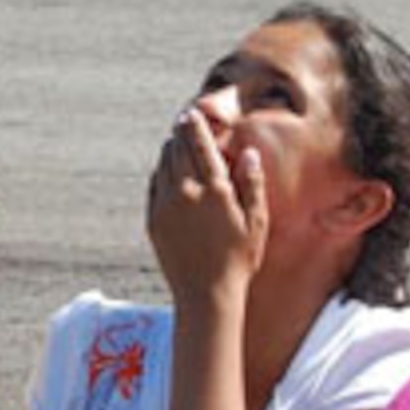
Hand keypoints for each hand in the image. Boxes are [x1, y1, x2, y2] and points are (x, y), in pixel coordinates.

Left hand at [146, 107, 267, 304]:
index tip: (191, 114)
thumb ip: (252, 184)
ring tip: (173, 141)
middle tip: (181, 122)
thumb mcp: (256, 222)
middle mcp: (186, 192)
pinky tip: (164, 170)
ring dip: (168, 150)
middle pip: (177, 150)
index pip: (200, 145)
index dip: (195, 127)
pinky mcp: (153, 221)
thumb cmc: (238, 260)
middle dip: (179, 133)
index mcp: (215, 190)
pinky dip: (159, 173)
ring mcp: (166, 206)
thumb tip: (248, 153)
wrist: (206, 294)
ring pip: (162, 165)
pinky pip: (153, 186)